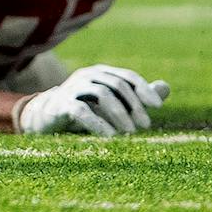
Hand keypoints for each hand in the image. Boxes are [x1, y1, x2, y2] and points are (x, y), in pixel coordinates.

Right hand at [14, 65, 168, 135]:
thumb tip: (166, 87)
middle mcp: (86, 76)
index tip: (157, 107)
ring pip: (101, 93)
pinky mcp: (60, 104)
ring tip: (131, 133)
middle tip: (146, 126)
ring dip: (120, 113)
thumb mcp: (111, 102)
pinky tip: (111, 137)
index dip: (143, 89)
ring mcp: (71, 88)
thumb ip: (137, 96)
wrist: (46, 116)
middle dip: (134, 105)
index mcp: (100, 73)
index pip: (126, 76)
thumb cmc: (84, 108)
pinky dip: (99, 123)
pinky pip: (81, 110)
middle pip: (116, 84)